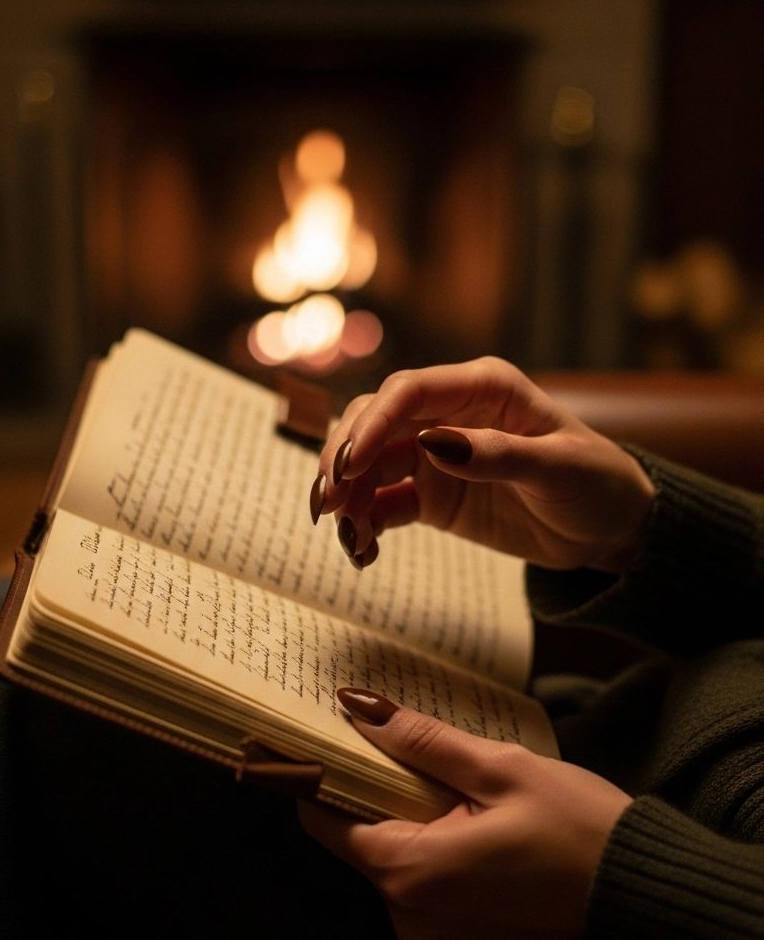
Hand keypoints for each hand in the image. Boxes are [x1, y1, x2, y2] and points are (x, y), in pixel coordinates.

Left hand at [299, 691, 631, 939]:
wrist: (647, 901)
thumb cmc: (580, 831)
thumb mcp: (501, 769)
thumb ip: (422, 741)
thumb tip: (357, 707)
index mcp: (409, 874)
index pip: (325, 820)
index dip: (325, 773)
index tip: (331, 734)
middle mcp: (409, 919)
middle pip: (363, 839)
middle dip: (382, 792)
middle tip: (417, 745)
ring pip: (398, 862)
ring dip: (415, 820)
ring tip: (463, 783)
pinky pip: (428, 888)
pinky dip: (439, 852)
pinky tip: (480, 823)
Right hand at [310, 357, 654, 573]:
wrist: (611, 527)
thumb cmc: (596, 482)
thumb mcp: (557, 469)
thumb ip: (497, 456)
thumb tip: (433, 444)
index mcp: (483, 387)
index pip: (409, 392)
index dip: (371, 422)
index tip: (348, 464)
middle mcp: (450, 413)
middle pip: (374, 421)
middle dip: (343, 458)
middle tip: (327, 504)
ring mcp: (436, 453)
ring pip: (369, 463)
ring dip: (348, 497)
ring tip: (349, 540)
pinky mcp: (432, 493)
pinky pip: (384, 503)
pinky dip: (365, 524)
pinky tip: (364, 552)